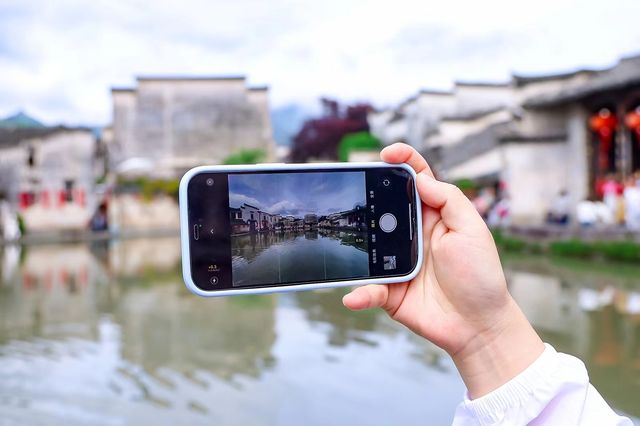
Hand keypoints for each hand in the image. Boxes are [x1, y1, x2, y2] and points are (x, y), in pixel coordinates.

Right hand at [343, 143, 543, 397]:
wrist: (479, 326)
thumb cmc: (481, 276)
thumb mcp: (473, 230)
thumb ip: (449, 200)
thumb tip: (420, 177)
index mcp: (433, 216)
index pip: (415, 180)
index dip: (401, 161)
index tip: (386, 154)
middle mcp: (411, 234)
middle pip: (384, 205)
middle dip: (367, 193)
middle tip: (356, 187)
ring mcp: (397, 261)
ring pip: (368, 243)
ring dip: (356, 241)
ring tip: (347, 236)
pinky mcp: (389, 291)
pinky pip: (368, 288)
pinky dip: (359, 293)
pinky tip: (354, 296)